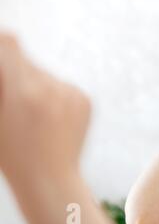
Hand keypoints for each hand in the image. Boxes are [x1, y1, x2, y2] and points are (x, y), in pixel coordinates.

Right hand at [0, 33, 90, 176]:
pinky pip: (62, 86)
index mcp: (23, 92)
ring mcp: (72, 93)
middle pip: (27, 62)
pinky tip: (50, 119)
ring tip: (33, 116)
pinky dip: (53, 96)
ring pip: (44, 75)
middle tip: (14, 102)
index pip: (10, 44)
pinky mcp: (85, 99)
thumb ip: (2, 84)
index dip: (1, 46)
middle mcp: (51, 88)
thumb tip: (6, 50)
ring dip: (34, 86)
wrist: (50, 179)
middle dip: (15, 75)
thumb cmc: (12, 154)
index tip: (0, 55)